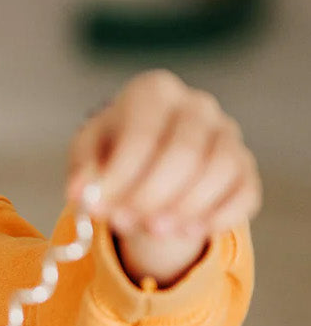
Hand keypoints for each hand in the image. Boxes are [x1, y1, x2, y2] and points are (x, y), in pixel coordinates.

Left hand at [66, 69, 261, 286]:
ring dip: (184, 209)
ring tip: (154, 231)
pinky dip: (218, 217)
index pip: (143, 133)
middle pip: (184, 152)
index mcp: (153, 92)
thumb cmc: (114, 153)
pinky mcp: (245, 168)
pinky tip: (189, 232)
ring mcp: (227, 134)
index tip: (101, 210)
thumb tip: (79, 194)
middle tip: (125, 224)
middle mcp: (197, 106)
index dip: (121, 177)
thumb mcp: (89, 155)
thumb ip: (83, 171)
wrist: (149, 161)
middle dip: (151, 196)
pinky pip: (244, 193)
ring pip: (219, 171)